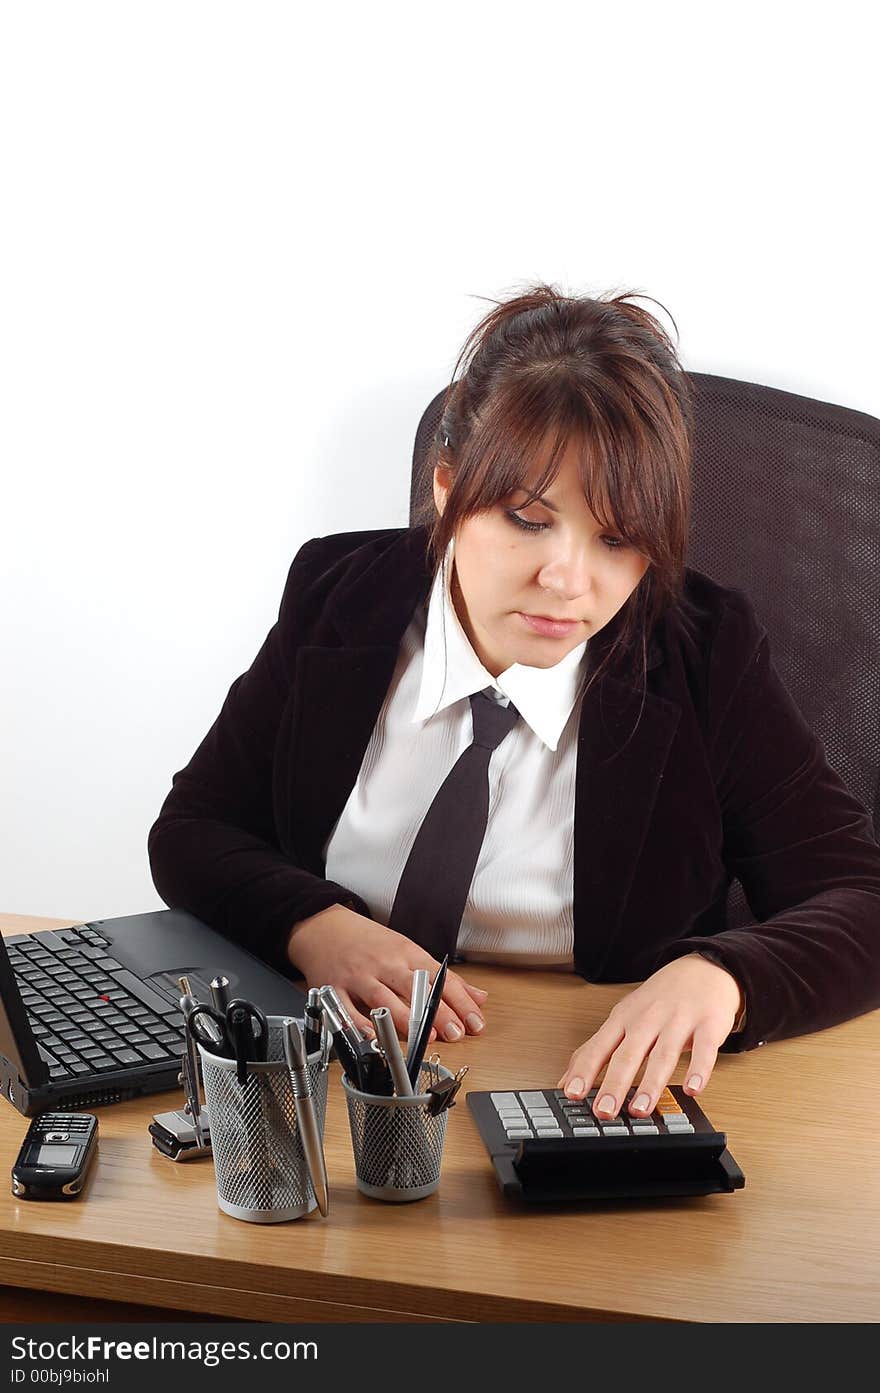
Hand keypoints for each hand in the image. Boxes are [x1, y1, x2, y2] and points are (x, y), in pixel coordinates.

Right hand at [286, 903, 487, 1043]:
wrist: (324, 926)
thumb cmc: (369, 942)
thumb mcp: (408, 950)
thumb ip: (444, 977)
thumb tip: (478, 997)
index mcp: (406, 953)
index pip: (440, 977)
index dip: (460, 1001)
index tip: (475, 1022)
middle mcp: (384, 964)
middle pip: (415, 988)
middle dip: (437, 1012)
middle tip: (456, 1032)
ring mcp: (358, 976)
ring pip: (384, 999)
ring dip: (405, 1020)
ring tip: (424, 1039)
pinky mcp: (334, 989)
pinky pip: (348, 1010)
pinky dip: (361, 1025)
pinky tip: (375, 1037)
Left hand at [556, 954, 742, 1118]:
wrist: (703, 968)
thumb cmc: (659, 999)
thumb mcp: (623, 1017)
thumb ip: (597, 1049)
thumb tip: (566, 1081)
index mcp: (623, 1019)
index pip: (599, 1047)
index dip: (585, 1071)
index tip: (571, 1094)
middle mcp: (648, 1019)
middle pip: (628, 1053)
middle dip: (615, 1083)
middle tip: (604, 1111)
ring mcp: (678, 1021)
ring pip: (662, 1054)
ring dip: (650, 1084)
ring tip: (640, 1109)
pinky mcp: (708, 1025)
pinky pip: (703, 1050)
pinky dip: (698, 1070)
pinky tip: (692, 1089)